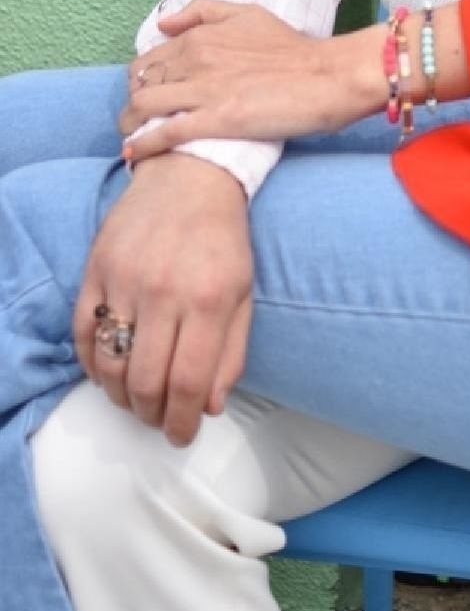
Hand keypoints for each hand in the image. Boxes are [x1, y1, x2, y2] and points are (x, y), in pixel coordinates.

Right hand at [73, 154, 253, 445]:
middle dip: (151, 416)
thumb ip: (232, 352)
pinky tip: (109, 373)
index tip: (181, 436)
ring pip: (110, 365)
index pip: (189, 382)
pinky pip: (82, 335)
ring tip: (135, 400)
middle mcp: (165, 290)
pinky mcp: (95, 268)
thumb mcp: (245, 291)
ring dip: (121, 397)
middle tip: (158, 421)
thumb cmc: (223, 238)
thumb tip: (212, 406)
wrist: (190, 175)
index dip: (183, 421)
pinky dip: (92, 365)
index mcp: (210, 298)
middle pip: (146, 381)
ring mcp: (125, 279)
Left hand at [119, 0, 378, 157]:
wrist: (328, 77)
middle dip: (133, 103)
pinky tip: (135, 154)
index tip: (147, 95)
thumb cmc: (294, 49)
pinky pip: (164, 133)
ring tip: (133, 138)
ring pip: (143, 107)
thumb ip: (204, 12)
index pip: (149, 58)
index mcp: (201, 35)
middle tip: (139, 120)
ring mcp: (204, 89)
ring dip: (131, 125)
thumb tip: (164, 24)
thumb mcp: (249, 14)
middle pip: (140, 83)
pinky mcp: (216, 120)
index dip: (141, 79)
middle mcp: (195, 58)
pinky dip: (143, 145)